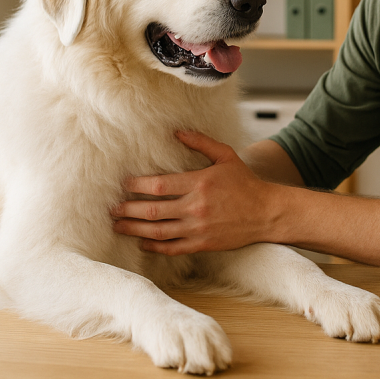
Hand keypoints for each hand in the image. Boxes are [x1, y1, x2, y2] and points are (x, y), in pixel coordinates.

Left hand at [112, 131, 279, 254]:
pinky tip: (142, 242)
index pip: (159, 185)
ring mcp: (198, 228)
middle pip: (152, 211)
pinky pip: (172, 248)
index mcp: (199, 183)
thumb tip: (177, 132)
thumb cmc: (245, 182)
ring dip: (134, 230)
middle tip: (112, 208)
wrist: (266, 213)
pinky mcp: (203, 244)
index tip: (124, 184)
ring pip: (158, 232)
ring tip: (118, 226)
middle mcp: (196, 207)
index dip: (137, 185)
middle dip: (128, 210)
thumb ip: (201, 143)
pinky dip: (154, 247)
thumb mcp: (226, 156)